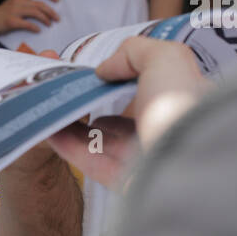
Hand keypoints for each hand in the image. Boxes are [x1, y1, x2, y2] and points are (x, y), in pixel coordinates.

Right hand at [0, 0, 60, 34]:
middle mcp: (18, 1)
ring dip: (45, 19)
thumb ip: (26, 2)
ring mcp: (15, 11)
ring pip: (36, 13)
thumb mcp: (14, 2)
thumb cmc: (2, 13)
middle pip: (40, 4)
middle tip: (57, 18)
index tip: (57, 0)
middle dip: (51, 11)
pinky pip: (27, 24)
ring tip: (49, 24)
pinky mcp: (11, 21)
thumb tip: (42, 7)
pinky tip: (38, 30)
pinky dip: (35, 27)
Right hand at [47, 38, 207, 189]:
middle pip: (123, 120)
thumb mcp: (166, 59)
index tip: (99, 75)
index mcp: (183, 105)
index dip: (126, 81)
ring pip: (103, 142)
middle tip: (69, 91)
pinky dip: (68, 145)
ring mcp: (145, 161)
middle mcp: (165, 133)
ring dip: (75, 125)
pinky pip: (91, 161)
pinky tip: (49, 128)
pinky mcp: (124, 183)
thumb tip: (105, 70)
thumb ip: (135, 52)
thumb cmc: (181, 106)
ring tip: (53, 107)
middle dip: (95, 105)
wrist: (187, 164)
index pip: (152, 91)